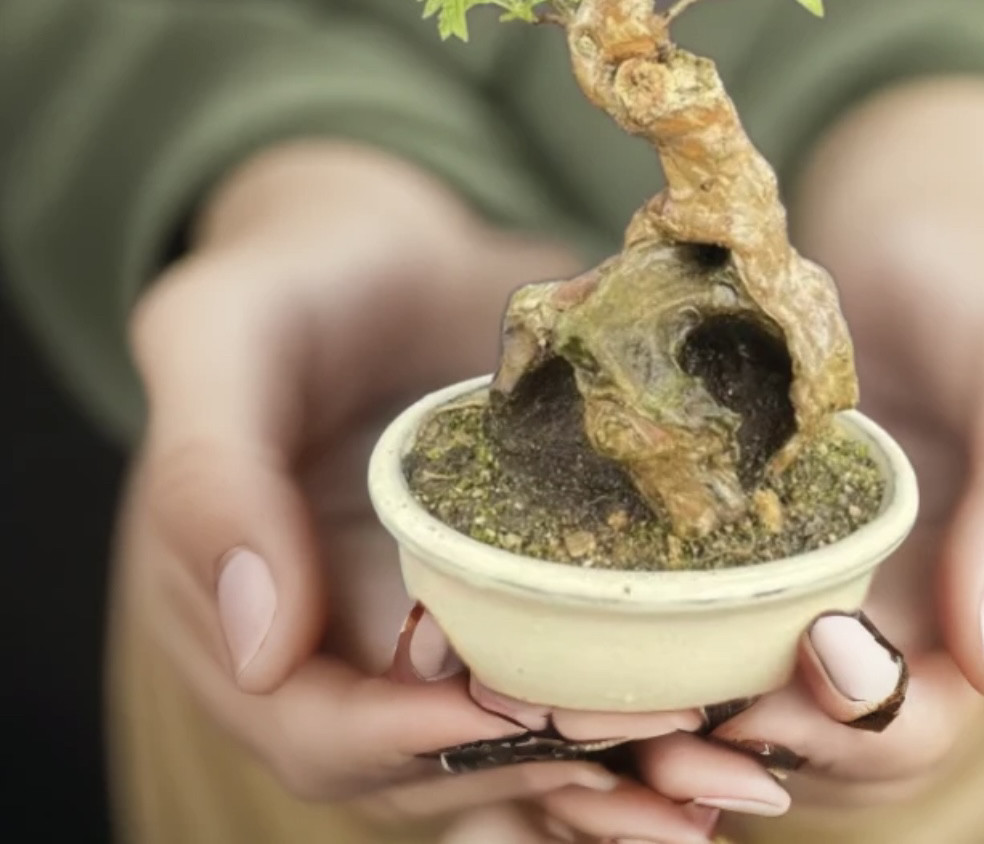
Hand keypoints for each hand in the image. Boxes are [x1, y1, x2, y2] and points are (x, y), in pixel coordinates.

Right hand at [119, 141, 713, 840]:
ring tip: (719, 778)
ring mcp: (423, 636)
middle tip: (663, 754)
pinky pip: (553, 684)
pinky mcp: (499, 604)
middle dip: (538, 777)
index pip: (320, 731)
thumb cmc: (289, 282)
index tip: (523, 714)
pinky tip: (715, 719)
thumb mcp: (218, 339)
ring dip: (604, 783)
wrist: (375, 253)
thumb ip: (210, 477)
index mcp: (244, 622)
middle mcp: (336, 656)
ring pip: (502, 754)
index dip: (413, 742)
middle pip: (427, 772)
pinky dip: (620, 722)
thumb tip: (260, 650)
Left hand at [633, 77, 983, 814]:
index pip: (904, 725)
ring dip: (637, 709)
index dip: (856, 720)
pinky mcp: (704, 536)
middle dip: (715, 743)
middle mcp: (857, 628)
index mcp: (956, 627)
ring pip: (705, 689)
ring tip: (560, 687)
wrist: (915, 239)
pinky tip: (532, 600)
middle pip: (785, 736)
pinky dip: (604, 620)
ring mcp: (773, 585)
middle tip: (639, 705)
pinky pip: (654, 601)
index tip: (813, 649)